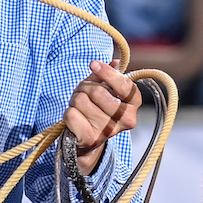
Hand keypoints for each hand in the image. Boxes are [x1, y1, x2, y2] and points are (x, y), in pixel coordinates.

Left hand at [64, 59, 140, 174]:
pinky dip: (68, 113)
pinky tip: (76, 119)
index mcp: (133, 104)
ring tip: (80, 107)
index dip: (107, 73)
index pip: (124, 85)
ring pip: (81, 101)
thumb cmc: (97, 108)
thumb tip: (115, 63)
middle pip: (97, 91)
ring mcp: (109, 131)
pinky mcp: (91, 139)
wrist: (89, 140)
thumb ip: (106, 76)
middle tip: (83, 93)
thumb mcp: (103, 89)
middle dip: (85, 87)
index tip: (94, 64)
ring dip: (75, 100)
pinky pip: (70, 114)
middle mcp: (126, 119)